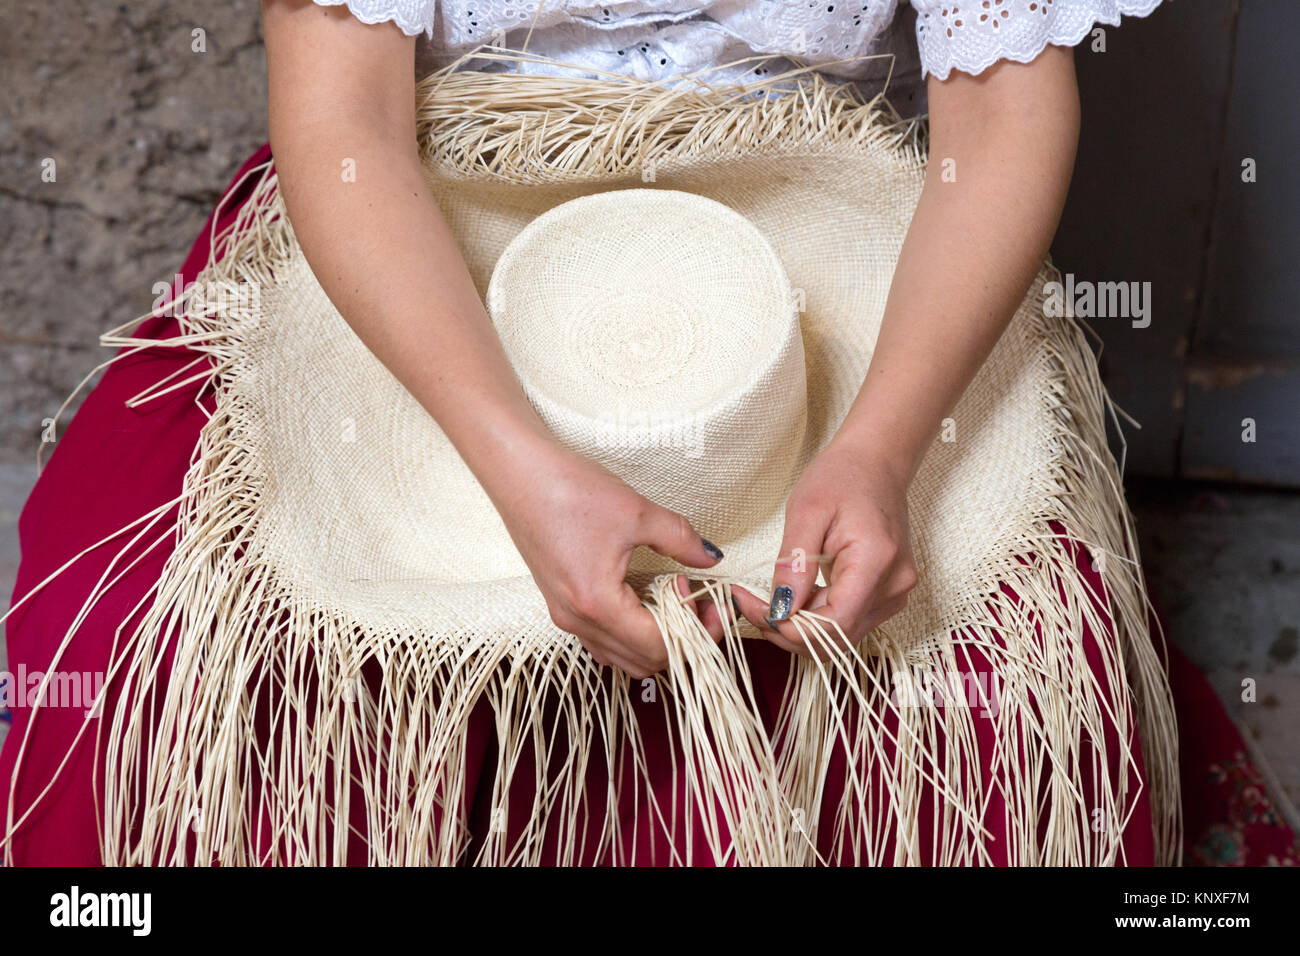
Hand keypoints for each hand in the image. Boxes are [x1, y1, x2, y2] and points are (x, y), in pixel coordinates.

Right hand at [491, 440, 724, 677]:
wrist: (518, 473)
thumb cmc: (570, 490)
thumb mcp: (637, 512)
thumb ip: (680, 540)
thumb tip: (710, 558)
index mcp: (597, 604)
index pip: (658, 646)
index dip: (696, 630)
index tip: (714, 604)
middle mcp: (577, 620)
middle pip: (641, 661)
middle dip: (682, 640)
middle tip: (704, 605)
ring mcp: (564, 615)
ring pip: (620, 656)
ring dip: (655, 640)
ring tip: (678, 604)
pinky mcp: (559, 604)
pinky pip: (601, 639)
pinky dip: (630, 633)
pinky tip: (646, 600)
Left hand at [733, 437, 917, 656]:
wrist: (876, 463)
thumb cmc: (843, 477)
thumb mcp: (806, 511)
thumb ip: (793, 564)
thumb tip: (780, 608)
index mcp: (877, 563)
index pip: (834, 624)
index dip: (789, 627)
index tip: (753, 608)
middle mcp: (894, 587)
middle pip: (837, 637)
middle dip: (789, 630)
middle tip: (752, 606)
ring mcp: (895, 595)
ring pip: (841, 636)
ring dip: (801, 627)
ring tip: (770, 600)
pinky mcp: (887, 595)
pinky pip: (848, 622)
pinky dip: (817, 618)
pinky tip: (797, 596)